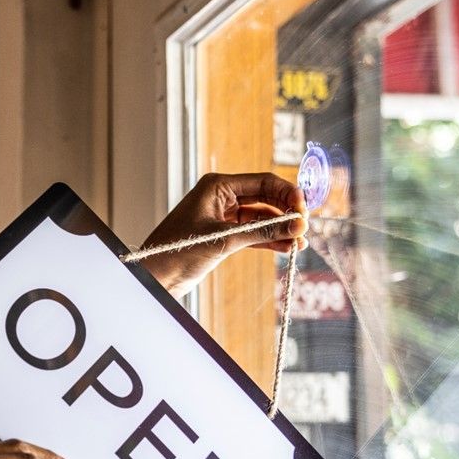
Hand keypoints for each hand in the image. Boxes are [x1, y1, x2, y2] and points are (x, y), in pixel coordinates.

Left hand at [138, 172, 308, 296]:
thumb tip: (296, 227)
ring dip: (280, 229)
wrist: (155, 276)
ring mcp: (223, 216)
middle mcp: (222, 197)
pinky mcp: (223, 236)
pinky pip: (253, 233)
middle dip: (286, 213)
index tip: (304, 211)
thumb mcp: (225, 240)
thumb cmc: (179, 251)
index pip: (263, 182)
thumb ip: (262, 232)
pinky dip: (269, 240)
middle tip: (304, 228)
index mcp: (218, 186)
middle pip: (266, 198)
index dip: (287, 194)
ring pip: (261, 218)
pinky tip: (286, 247)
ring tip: (300, 243)